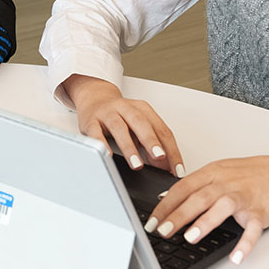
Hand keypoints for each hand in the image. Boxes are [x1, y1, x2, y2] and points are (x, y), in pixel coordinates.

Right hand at [64, 74, 183, 175]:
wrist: (95, 98)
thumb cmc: (121, 116)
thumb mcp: (139, 127)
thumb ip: (152, 145)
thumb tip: (166, 167)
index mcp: (143, 109)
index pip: (162, 130)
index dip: (171, 150)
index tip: (176, 169)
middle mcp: (126, 108)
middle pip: (141, 123)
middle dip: (152, 142)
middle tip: (160, 158)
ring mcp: (108, 114)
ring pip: (119, 128)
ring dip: (129, 147)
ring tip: (137, 165)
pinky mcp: (91, 121)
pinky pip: (96, 133)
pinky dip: (102, 144)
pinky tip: (109, 155)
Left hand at [147, 153, 268, 263]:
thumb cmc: (255, 174)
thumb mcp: (222, 171)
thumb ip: (198, 184)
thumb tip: (169, 196)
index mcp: (214, 173)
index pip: (183, 188)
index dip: (165, 204)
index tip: (151, 220)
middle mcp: (227, 184)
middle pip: (198, 198)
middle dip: (177, 215)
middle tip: (160, 231)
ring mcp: (244, 198)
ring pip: (221, 208)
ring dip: (205, 222)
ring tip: (189, 237)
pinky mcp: (261, 212)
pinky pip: (252, 229)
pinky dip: (244, 244)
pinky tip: (235, 257)